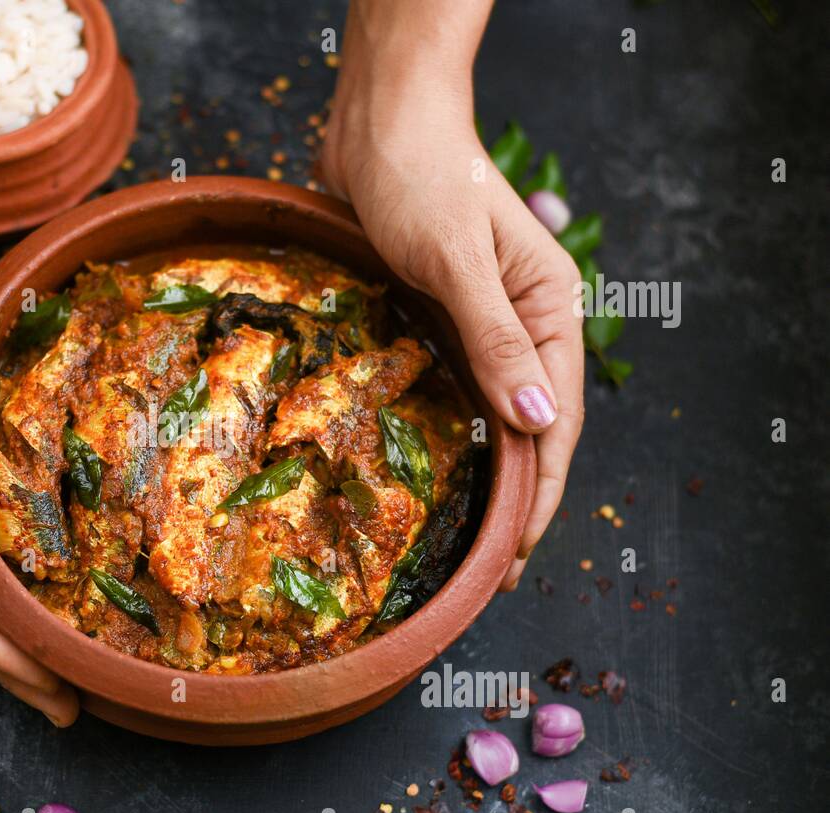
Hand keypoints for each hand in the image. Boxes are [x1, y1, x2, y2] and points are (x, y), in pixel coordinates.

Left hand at [323, 54, 583, 591]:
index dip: (541, 489)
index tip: (519, 552)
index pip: (557, 418)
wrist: (379, 124)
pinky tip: (434, 466)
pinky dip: (450, 430)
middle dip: (519, 496)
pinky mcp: (437, 316)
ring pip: (492, 411)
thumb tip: (539, 425)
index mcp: (550, 307)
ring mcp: (481, 321)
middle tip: (494, 566)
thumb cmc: (422, 178)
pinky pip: (452, 386)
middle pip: (531, 425)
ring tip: (468, 535)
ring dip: (486, 471)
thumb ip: (498, 342)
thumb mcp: (459, 261)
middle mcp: (524, 321)